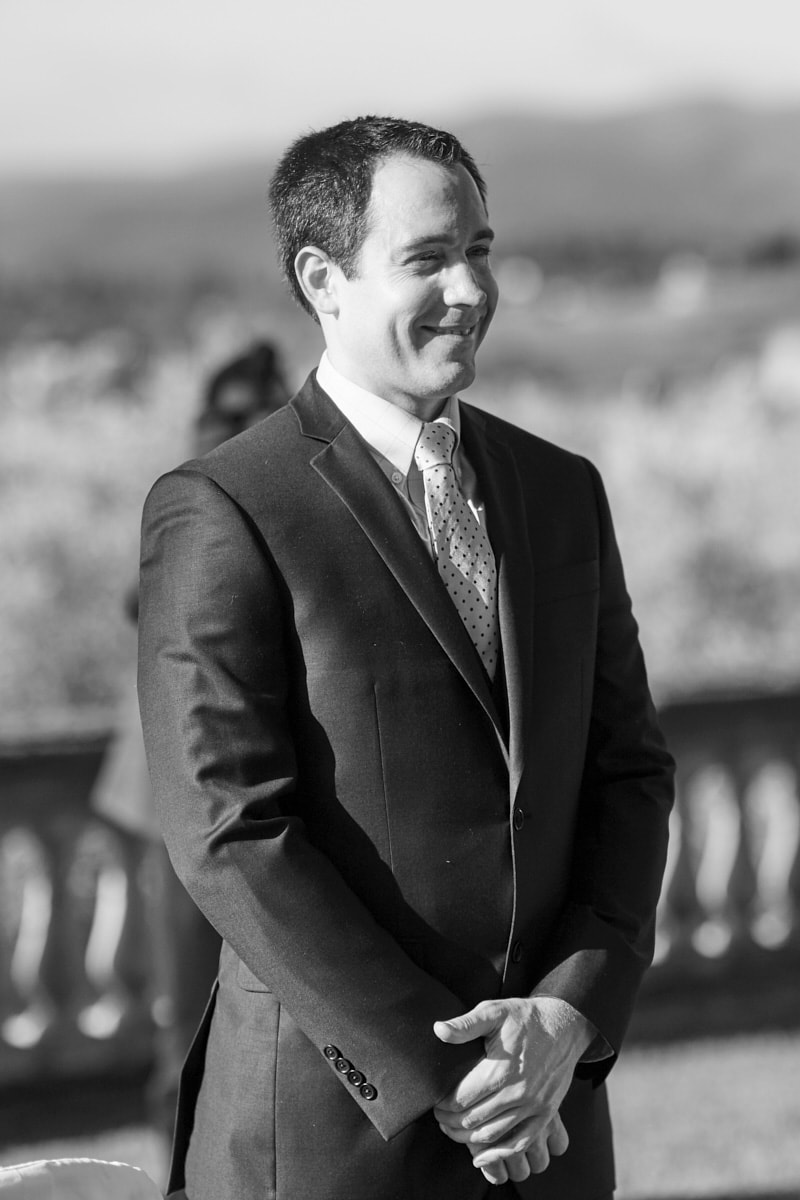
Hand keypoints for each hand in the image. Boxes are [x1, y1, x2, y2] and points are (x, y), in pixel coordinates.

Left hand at [433, 997, 593, 1174]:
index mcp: (502, 1070)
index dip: (443, 1105)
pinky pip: (520, 1142)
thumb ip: (465, 1024)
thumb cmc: (526, 1017)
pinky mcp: (546, 1113)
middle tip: (440, 1118)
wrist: (564, 1025)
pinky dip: (498, 1153)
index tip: (435, 1102)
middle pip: (474, 1120)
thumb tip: (438, 1030)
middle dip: (451, 1122)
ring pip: (493, 1134)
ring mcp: (534, 1106)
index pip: (462, 1098)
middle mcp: (518, 1092)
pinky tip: (481, 1156)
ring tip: (454, 1130)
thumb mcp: (494, 1011)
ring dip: (468, 1138)